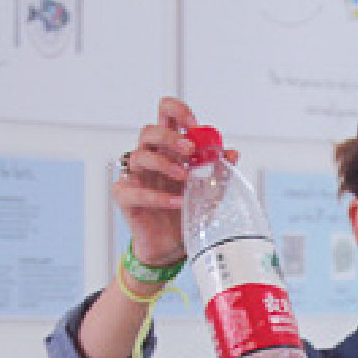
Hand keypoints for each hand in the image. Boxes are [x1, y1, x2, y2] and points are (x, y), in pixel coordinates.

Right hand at [114, 97, 238, 270]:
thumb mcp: (210, 190)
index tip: (194, 126)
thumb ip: (219, 171)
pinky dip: (158, 197)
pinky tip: (177, 202)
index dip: (177, 112)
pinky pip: (135, 191)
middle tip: (190, 150)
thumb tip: (232, 153)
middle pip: (149, 130)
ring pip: (139, 155)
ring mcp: (135, 175)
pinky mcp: (125, 196)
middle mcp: (149, 156)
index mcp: (169, 148)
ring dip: (164, 163)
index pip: (165, 114)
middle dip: (171, 137)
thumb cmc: (186, 211)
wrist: (171, 245)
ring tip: (184, 178)